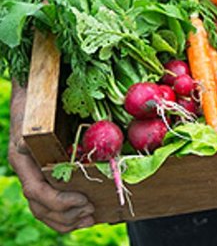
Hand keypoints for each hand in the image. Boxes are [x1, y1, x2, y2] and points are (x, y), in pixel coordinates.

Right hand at [8, 83, 94, 231]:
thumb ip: (73, 122)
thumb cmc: (44, 93)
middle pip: (39, 205)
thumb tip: (106, 132)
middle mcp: (24, 166)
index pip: (36, 190)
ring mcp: (30, 170)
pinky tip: (82, 213)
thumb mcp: (52, 106)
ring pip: (41, 207)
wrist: (31, 85)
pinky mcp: (40, 170)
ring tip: (90, 218)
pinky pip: (46, 199)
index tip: (84, 200)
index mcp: (23, 154)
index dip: (60, 201)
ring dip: (65, 218)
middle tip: (92, 213)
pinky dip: (63, 211)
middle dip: (66, 214)